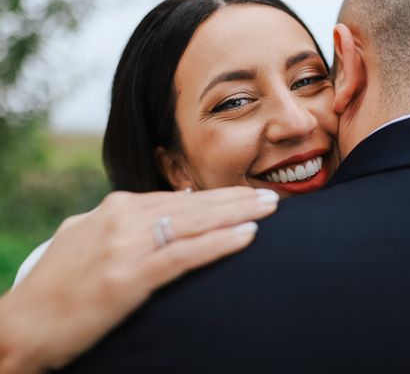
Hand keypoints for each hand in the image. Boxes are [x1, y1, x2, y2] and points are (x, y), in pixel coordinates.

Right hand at [0, 187, 277, 373]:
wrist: (21, 326)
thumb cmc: (59, 286)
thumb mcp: (91, 236)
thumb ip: (132, 218)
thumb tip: (180, 201)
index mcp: (116, 208)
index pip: (180, 198)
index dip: (219, 197)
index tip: (248, 195)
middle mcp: (123, 219)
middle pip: (195, 205)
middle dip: (238, 200)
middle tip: (272, 196)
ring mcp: (126, 246)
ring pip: (196, 222)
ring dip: (238, 214)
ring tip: (270, 209)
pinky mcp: (129, 277)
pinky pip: (185, 254)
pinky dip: (220, 243)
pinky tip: (247, 237)